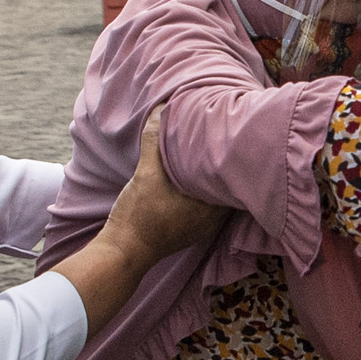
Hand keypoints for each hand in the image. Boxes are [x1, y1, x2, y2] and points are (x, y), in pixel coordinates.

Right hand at [59, 106, 229, 337]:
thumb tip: (161, 106)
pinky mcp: (189, 231)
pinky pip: (206, 209)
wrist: (121, 253)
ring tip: (214, 157)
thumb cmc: (137, 214)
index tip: (238, 140)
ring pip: (218, 200)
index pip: (237, 180)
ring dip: (215, 183)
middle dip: (228, 169)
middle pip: (231, 190)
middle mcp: (212, 220)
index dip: (238, 160)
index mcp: (210, 207)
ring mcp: (201, 228)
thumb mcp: (145, 173)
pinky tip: (195, 180)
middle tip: (229, 143)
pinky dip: (205, 194)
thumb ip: (154, 140)